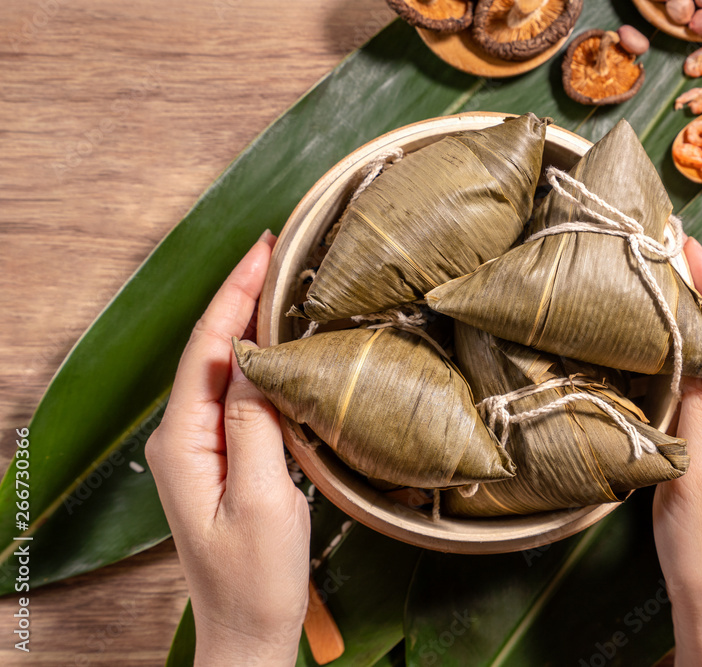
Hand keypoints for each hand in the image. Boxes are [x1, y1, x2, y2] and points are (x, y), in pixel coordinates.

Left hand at [147, 231, 309, 665]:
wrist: (247, 628)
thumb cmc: (257, 576)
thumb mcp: (263, 499)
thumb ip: (255, 425)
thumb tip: (260, 360)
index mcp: (184, 442)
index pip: (207, 349)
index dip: (233, 295)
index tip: (263, 251)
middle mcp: (182, 437)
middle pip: (212, 351)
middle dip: (241, 297)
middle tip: (279, 253)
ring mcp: (199, 448)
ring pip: (225, 370)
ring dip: (251, 324)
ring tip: (283, 284)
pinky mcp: (220, 459)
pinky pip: (238, 396)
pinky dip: (260, 361)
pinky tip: (283, 345)